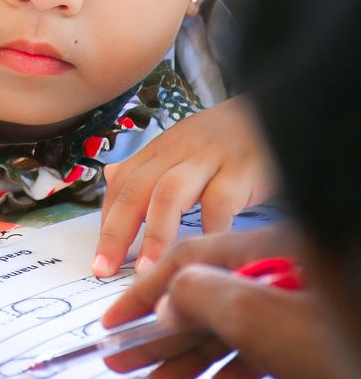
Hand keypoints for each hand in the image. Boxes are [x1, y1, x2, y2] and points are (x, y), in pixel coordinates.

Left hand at [93, 96, 275, 275]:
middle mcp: (179, 151)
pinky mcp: (242, 170)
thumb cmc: (228, 138)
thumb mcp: (183, 145)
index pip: (122, 184)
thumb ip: (149, 166)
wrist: (279, 107)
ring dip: (155, 233)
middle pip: (137, 188)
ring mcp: (209, 159)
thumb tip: (111, 178)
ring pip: (170, 192)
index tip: (99, 261)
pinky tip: (204, 258)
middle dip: (116, 231)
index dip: (107, 222)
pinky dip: (209, 230)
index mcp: (161, 149)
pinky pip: (220, 203)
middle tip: (105, 269)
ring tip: (148, 271)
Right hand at [101, 227, 352, 378]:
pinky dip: (243, 360)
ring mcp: (299, 294)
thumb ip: (210, 299)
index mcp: (260, 251)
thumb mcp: (269, 321)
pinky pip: (271, 338)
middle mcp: (276, 266)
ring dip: (198, 352)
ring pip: (236, 319)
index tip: (113, 322)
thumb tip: (169, 299)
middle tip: (126, 362)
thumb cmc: (346, 333)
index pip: (186, 262)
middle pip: (207, 293)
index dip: (145, 292)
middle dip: (165, 332)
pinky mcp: (318, 321)